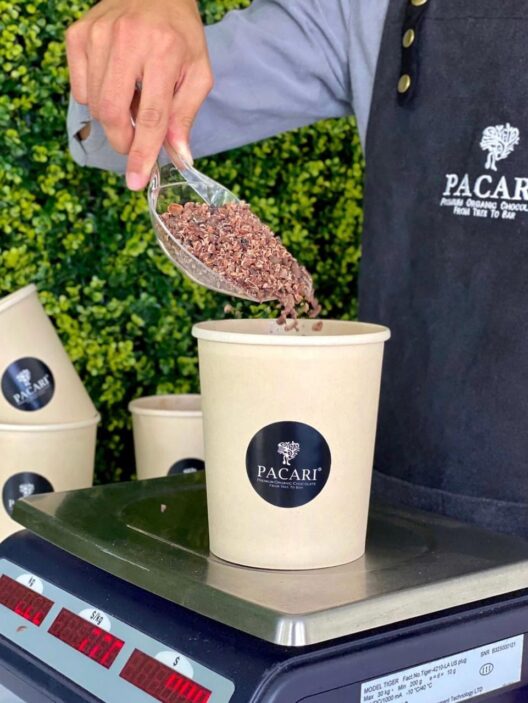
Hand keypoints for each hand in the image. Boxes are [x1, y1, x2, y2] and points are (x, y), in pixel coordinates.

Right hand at [66, 0, 212, 189]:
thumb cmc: (181, 37)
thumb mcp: (197, 75)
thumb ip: (185, 117)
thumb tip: (179, 158)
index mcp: (163, 52)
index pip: (151, 116)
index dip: (142, 153)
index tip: (136, 182)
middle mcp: (127, 40)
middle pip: (113, 113)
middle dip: (123, 141)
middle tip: (135, 143)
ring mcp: (97, 35)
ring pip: (94, 105)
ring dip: (113, 119)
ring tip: (132, 101)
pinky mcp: (77, 34)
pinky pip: (79, 89)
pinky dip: (95, 99)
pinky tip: (115, 84)